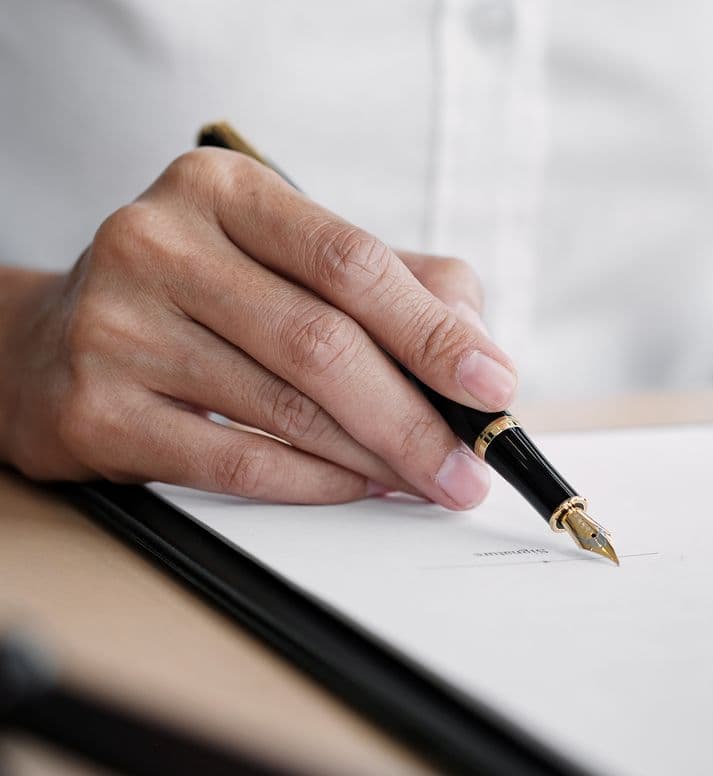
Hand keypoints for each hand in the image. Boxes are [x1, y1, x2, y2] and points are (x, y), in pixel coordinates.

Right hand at [0, 149, 515, 505]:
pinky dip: (315, 482)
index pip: (350, 261)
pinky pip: (235, 462)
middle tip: (468, 466)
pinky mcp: (94, 409)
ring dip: (377, 457)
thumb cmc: (202, 297)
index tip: (493, 384)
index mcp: (224, 192)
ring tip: (428, 479)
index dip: (431, 331)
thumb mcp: (290, 259)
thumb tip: (476, 350)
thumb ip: (395, 287)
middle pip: (323, 342)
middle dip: (415, 418)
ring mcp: (118, 327)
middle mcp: (160, 244)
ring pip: (286, 409)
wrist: (53, 341)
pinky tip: (359, 486)